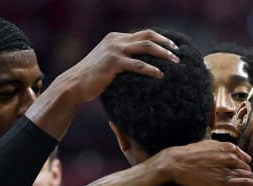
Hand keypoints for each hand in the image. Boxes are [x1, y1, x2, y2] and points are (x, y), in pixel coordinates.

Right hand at [63, 29, 179, 104]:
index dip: (159, 39)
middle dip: (165, 43)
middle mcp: (116, 40)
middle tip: (177, 53)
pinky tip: (160, 75)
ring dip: (163, 54)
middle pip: (147, 36)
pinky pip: (137, 65)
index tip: (172, 47)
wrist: (74, 84)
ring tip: (175, 63)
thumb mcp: (106, 62)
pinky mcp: (113, 63)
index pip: (143, 34)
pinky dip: (151, 69)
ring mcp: (114, 50)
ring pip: (145, 47)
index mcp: (115, 38)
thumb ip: (120, 58)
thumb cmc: (92, 78)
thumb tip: (137, 65)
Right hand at [155, 141, 252, 185]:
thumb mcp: (208, 144)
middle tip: (234, 183)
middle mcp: (231, 157)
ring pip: (247, 176)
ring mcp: (229, 169)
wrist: (177, 163)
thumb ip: (221, 148)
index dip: (242, 167)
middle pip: (247, 168)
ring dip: (246, 181)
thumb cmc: (189, 155)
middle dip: (244, 175)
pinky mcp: (225, 182)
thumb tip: (232, 152)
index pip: (243, 158)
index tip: (240, 173)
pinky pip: (247, 183)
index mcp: (228, 147)